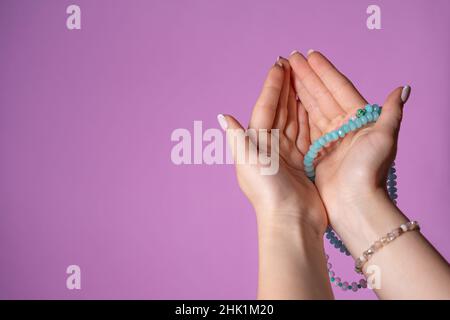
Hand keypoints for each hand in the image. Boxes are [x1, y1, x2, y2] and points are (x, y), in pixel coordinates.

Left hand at [218, 57, 333, 298]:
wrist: (290, 221)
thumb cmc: (267, 191)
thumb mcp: (248, 161)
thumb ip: (238, 137)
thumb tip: (222, 116)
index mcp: (256, 142)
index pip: (265, 107)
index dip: (272, 86)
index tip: (279, 65)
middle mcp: (271, 146)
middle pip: (280, 110)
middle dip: (285, 87)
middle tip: (293, 64)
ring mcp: (288, 154)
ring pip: (295, 119)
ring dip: (299, 98)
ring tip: (305, 77)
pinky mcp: (304, 162)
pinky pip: (308, 133)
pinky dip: (311, 118)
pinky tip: (315, 104)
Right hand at [288, 50, 409, 245]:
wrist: (355, 203)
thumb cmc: (369, 171)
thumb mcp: (385, 138)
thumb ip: (391, 112)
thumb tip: (403, 88)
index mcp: (360, 120)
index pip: (340, 88)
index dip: (325, 71)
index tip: (310, 55)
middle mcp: (344, 127)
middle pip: (323, 95)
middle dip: (307, 76)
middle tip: (291, 58)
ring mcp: (329, 139)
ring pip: (312, 108)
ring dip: (300, 90)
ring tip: (286, 73)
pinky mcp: (316, 152)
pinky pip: (305, 127)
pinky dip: (296, 112)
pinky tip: (287, 101)